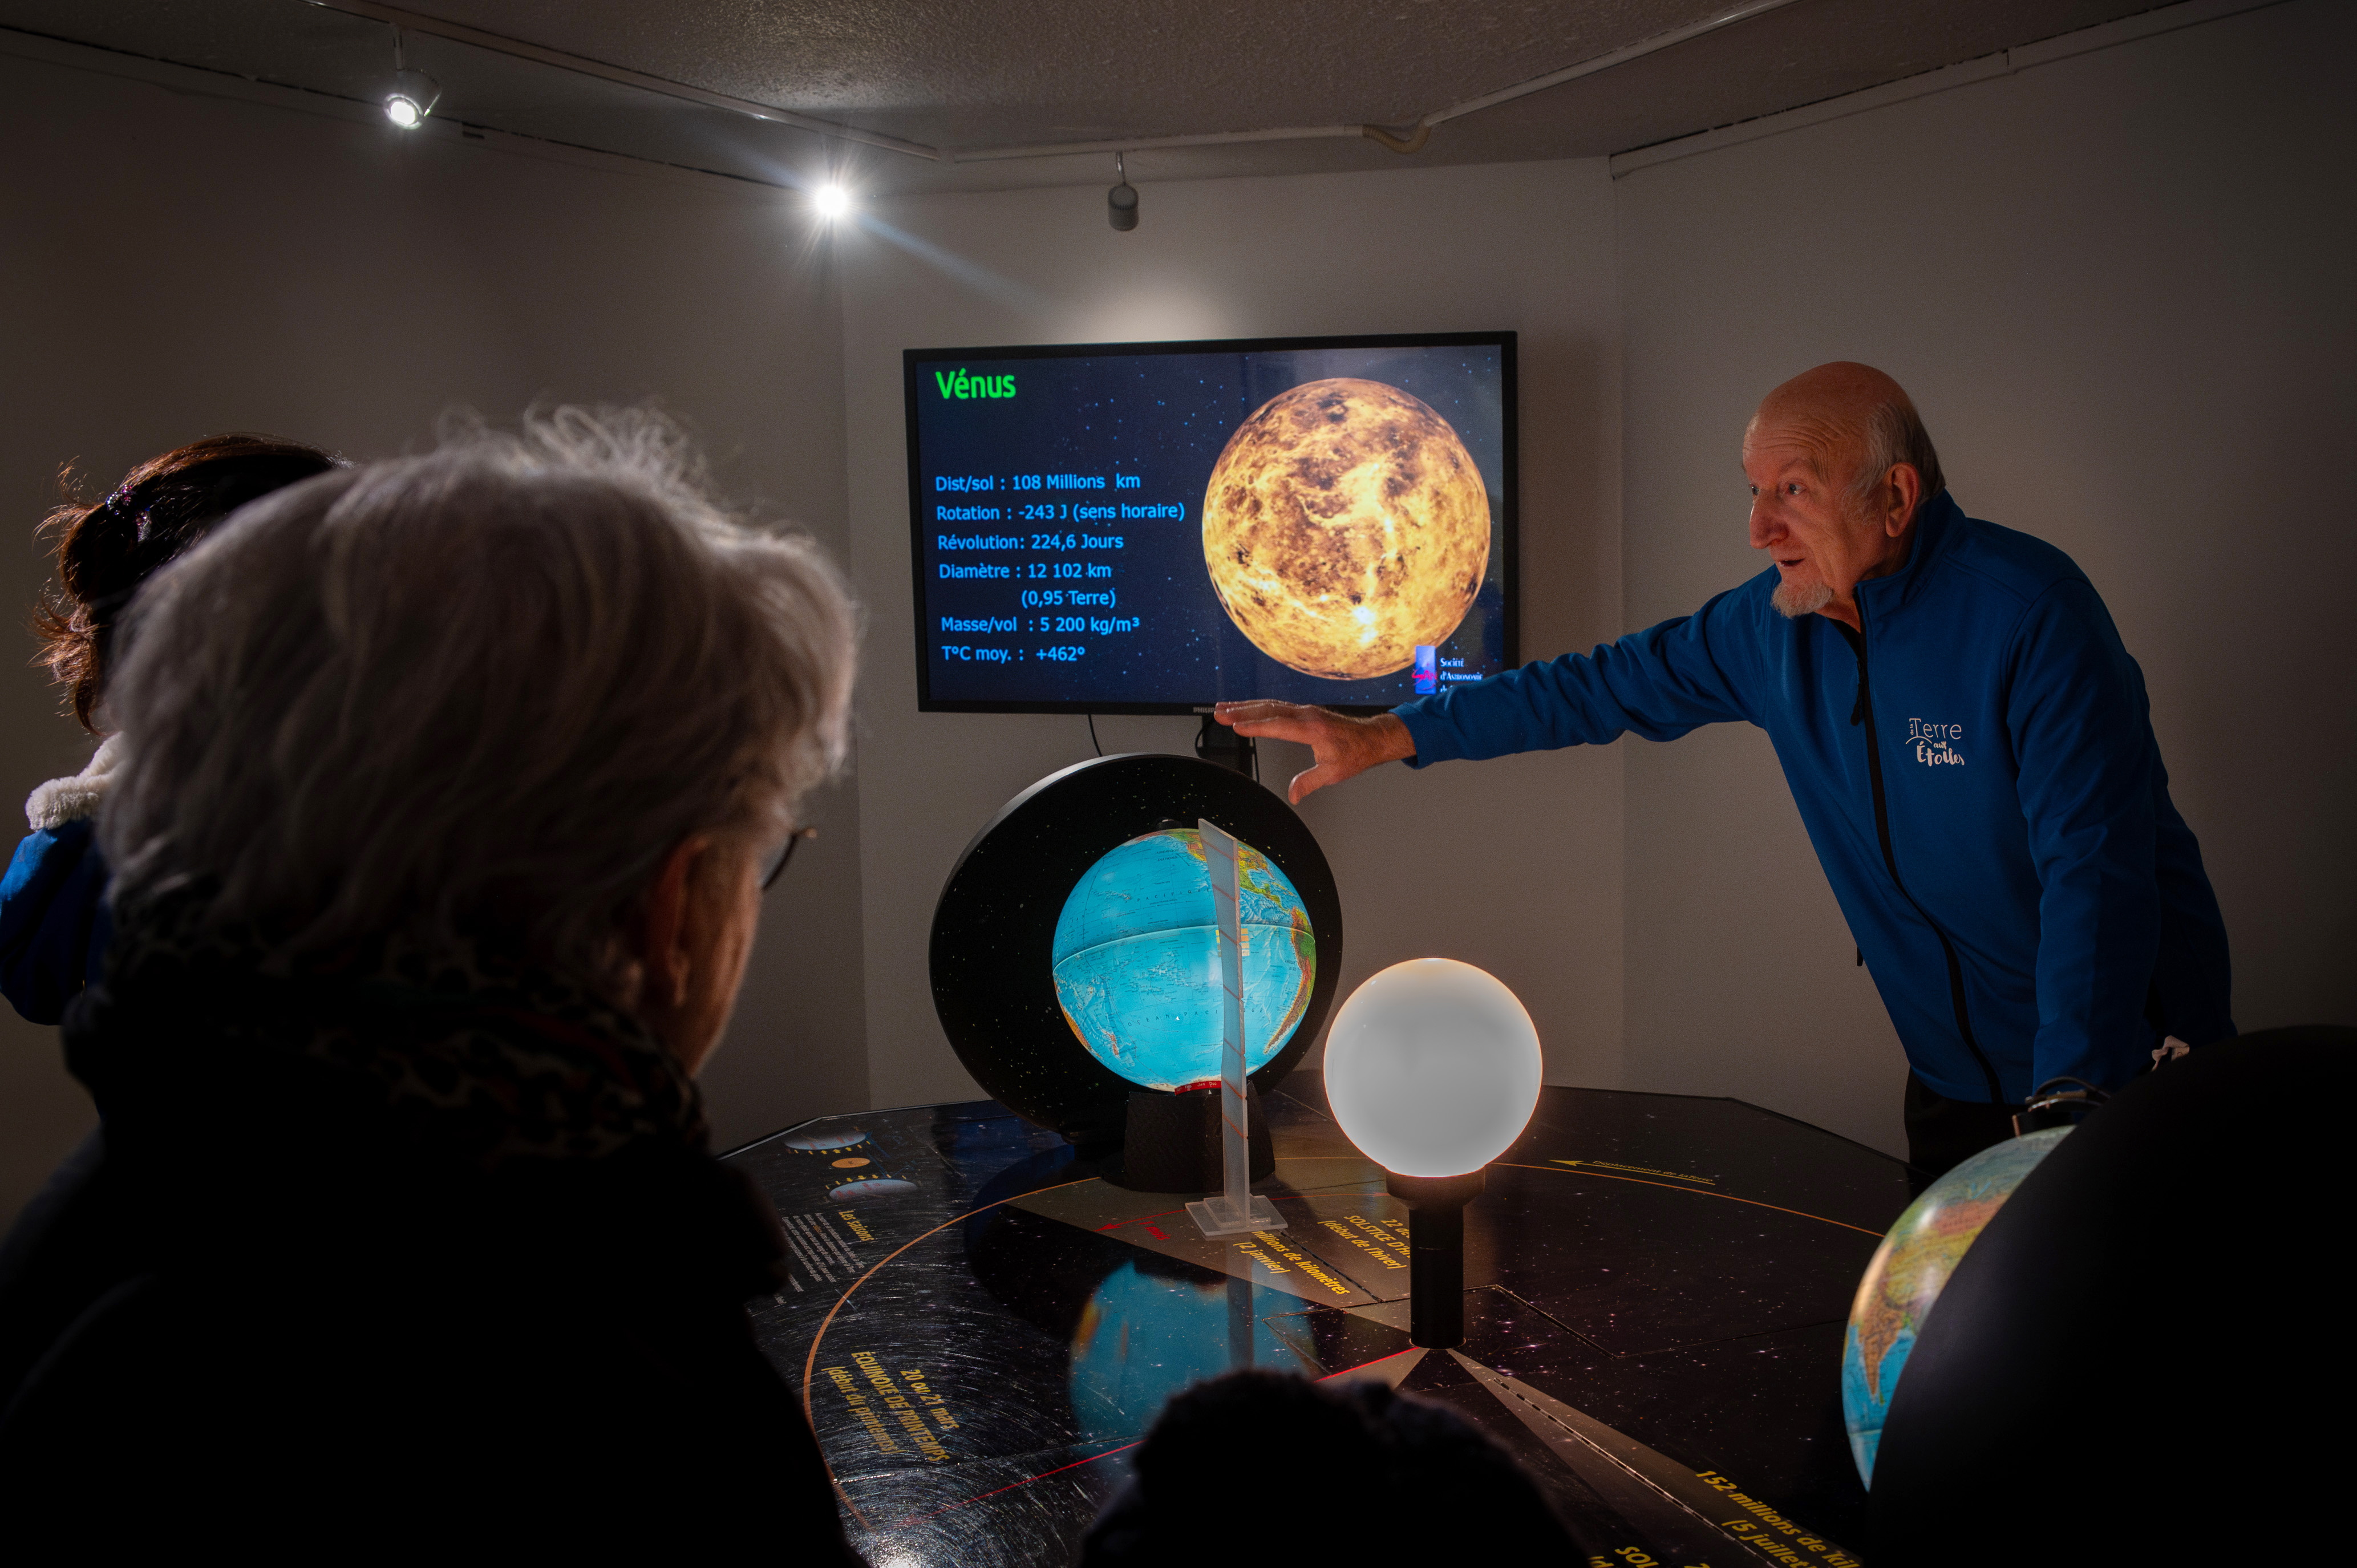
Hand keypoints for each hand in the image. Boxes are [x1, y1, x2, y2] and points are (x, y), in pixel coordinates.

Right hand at [1213, 701, 1414, 803]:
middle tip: (1218, 713)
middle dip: (1240, 711)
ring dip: (1245, 705)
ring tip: (1223, 707)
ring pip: (1269, 705)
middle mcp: (1306, 715)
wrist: (1371, 737)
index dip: (1256, 726)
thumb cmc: (1355, 753)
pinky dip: (1257, 706)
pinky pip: (1276, 706)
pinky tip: (1245, 708)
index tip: (1236, 726)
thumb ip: (1310, 782)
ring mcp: (1304, 710)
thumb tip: (1293, 796)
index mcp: (1312, 728)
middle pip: (1268, 710)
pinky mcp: (1303, 711)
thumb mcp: (1334, 772)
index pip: (1277, 725)